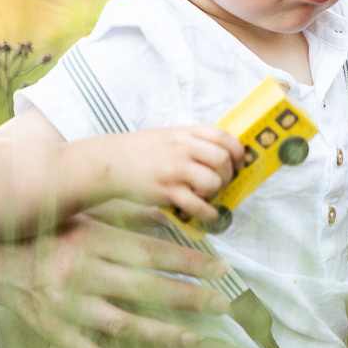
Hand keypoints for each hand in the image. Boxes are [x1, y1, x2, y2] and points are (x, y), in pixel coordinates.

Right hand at [0, 204, 230, 347]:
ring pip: (121, 324)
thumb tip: (176, 218)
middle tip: (222, 304)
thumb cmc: (55, 230)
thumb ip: (133, 215)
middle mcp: (81, 273)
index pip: (152, 253)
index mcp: (94, 240)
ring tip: (194, 339)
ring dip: (161, 334)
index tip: (222, 270)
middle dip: (188, 298)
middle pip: (144, 288)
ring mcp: (66, 305)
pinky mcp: (53, 330)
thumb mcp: (93, 214)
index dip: (190, 263)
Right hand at [100, 124, 244, 222]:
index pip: (223, 136)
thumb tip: (222, 154)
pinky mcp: (166, 191)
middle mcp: (182, 149)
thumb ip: (192, 141)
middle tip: (225, 180)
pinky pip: (197, 204)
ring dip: (217, 190)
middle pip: (223, 159)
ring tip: (209, 194)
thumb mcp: (168, 135)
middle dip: (230, 173)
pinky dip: (208, 212)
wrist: (107, 162)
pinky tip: (209, 214)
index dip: (237, 150)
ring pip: (213, 181)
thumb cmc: (140, 150)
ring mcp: (175, 170)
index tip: (240, 160)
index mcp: (185, 133)